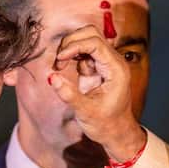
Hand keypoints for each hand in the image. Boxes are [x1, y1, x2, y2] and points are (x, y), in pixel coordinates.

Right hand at [48, 25, 146, 161]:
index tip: (60, 59)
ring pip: (85, 40)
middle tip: (58, 62)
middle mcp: (112, 62)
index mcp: (116, 69)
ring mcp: (104, 63)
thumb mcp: (86, 112)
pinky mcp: (96, 67)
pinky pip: (81, 52)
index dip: (74, 46)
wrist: (116, 133)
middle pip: (90, 34)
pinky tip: (63, 70)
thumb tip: (51, 77)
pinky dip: (70, 56)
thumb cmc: (106, 125)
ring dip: (69, 49)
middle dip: (71, 43)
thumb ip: (69, 94)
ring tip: (59, 67)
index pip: (95, 43)